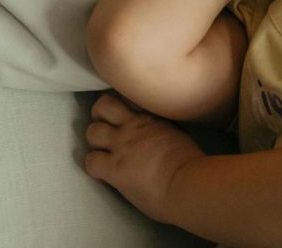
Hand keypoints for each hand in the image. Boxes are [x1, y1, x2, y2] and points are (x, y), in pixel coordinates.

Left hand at [85, 93, 203, 223]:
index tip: (123, 115)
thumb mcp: (178, 133)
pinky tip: (103, 176)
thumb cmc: (190, 164)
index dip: (120, 105)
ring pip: (92, 131)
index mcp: (149, 117)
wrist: (187, 184)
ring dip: (95, 143)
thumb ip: (162, 127)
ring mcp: (121, 145)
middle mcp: (132, 126)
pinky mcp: (114, 167)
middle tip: (106, 130)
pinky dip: (94, 168)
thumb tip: (157, 132)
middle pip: (102, 105)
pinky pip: (91, 162)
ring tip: (102, 153)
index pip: (124, 96)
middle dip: (99, 116)